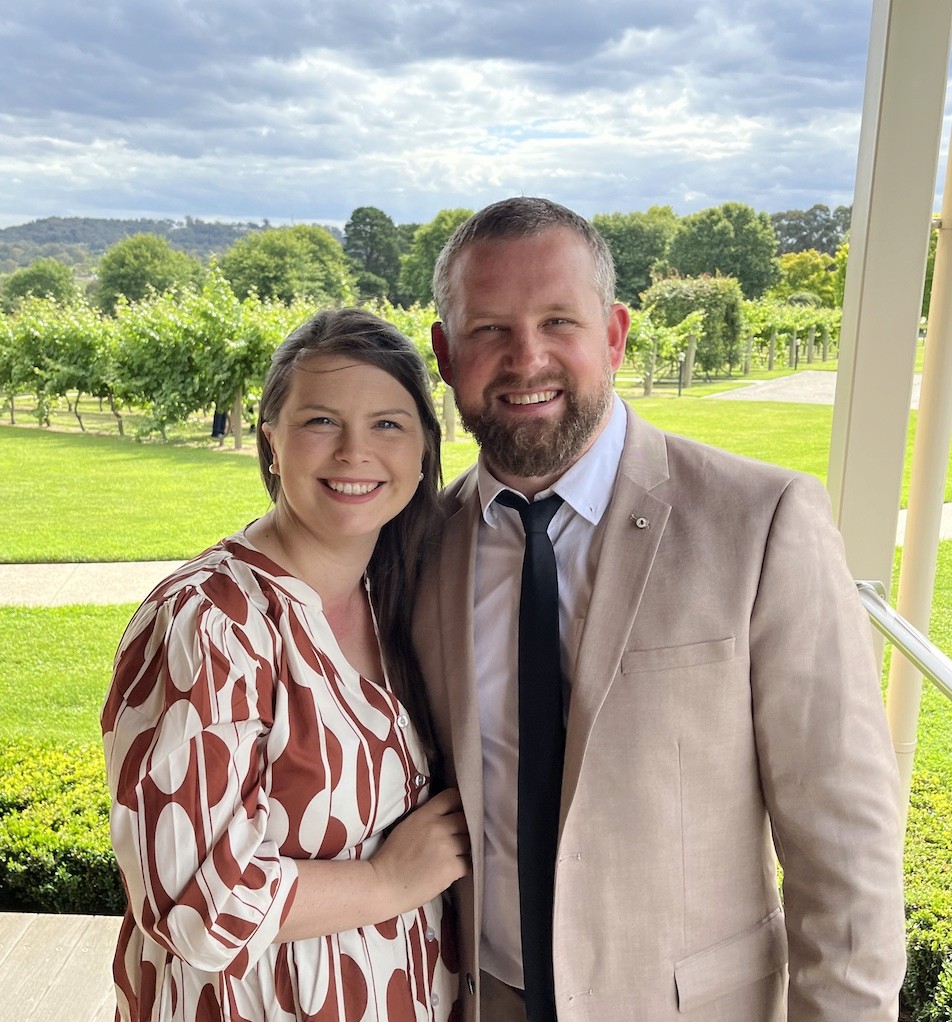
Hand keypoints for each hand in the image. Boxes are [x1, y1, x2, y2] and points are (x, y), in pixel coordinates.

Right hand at [369, 788, 470, 916]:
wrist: (383, 885)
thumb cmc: (391, 856)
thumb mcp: (407, 826)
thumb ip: (427, 817)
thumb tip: (446, 814)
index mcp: (425, 815)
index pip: (452, 797)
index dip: (457, 804)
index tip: (457, 812)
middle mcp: (439, 827)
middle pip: (465, 819)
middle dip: (463, 828)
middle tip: (457, 837)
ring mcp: (447, 847)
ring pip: (470, 841)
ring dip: (465, 848)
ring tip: (454, 856)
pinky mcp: (451, 868)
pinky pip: (469, 862)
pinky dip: (464, 866)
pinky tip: (455, 869)